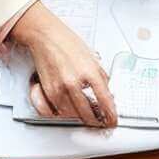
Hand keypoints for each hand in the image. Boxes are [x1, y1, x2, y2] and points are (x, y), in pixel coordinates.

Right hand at [8, 2, 118, 127]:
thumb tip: (106, 93)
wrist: (46, 36)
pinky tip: (67, 111)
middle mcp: (74, 82)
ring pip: (71, 115)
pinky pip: (56, 111)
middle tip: (99, 122)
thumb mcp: (92, 58)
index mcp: (89, 72)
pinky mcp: (47, 90)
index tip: (112, 120)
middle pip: (88, 113)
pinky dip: (62, 113)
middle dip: (95, 121)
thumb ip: (100, 76)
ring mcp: (59, 88)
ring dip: (79, 117)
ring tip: (84, 115)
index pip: (105, 100)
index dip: (110, 115)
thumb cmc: (67, 43)